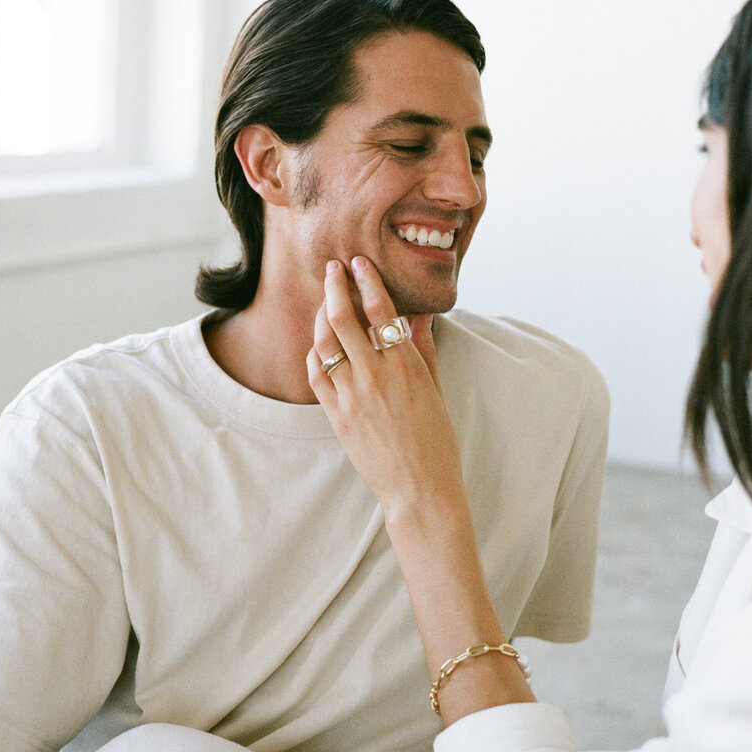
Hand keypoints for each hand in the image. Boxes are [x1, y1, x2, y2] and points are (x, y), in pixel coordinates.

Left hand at [307, 257, 464, 522]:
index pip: (381, 310)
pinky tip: (320, 343)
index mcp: (406, 365)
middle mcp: (375, 376)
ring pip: (324, 342)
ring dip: (321, 315)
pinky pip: (316, 373)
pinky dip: (315, 352)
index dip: (367, 280)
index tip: (359, 262)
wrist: (419, 489)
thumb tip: (419, 313)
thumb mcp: (436, 388)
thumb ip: (423, 347)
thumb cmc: (436, 440)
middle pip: (343, 318)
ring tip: (325, 300)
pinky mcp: (336, 416)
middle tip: (332, 268)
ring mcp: (352, 396)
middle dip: (335, 287)